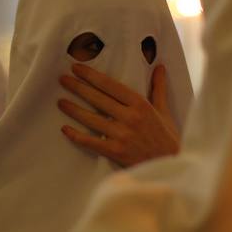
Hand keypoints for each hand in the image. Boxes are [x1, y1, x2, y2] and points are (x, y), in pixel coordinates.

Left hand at [58, 63, 179, 167]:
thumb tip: (160, 67)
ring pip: (91, 119)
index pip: (110, 85)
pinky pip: (91, 142)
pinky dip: (76, 136)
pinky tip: (65, 129)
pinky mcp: (116, 151)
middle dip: (78, 87)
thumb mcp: (164, 110)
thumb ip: (158, 88)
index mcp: (140, 104)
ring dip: (73, 109)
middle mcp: (129, 117)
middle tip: (62, 79)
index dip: (91, 75)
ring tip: (60, 102)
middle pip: (97, 99)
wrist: (171, 165)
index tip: (77, 68)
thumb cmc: (167, 137)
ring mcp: (121, 135)